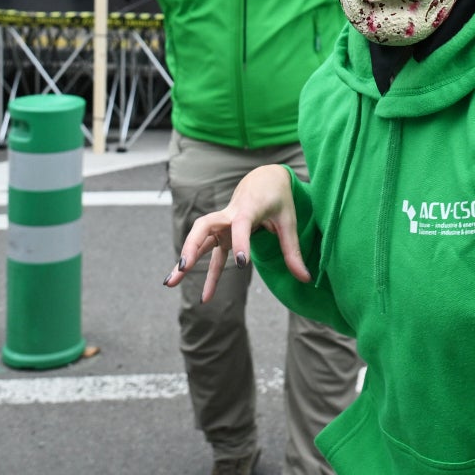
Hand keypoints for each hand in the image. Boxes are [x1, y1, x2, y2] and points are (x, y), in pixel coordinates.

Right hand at [164, 166, 308, 301]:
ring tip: (169, 283)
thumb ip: (293, 250)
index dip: (240, 241)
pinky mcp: (222, 234)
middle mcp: (230, 216)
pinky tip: (205, 296)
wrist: (264, 178)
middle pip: (204, 227)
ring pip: (198, 240)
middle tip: (183, 266)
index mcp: (249, 208)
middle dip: (192, 246)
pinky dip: (204, 272)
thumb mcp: (289, 222)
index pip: (241, 225)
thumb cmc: (278, 198)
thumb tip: (306, 279)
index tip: (242, 263)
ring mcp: (222, 225)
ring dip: (185, 260)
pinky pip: (210, 253)